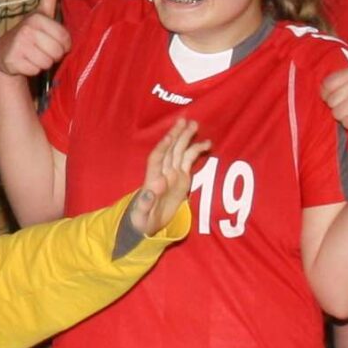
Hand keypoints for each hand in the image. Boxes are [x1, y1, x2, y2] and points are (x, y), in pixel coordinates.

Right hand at [0, 0, 70, 78]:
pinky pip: (35, 71)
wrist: (4, 51)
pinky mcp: (13, 61)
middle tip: (42, 49)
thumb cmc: (29, 33)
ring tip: (33, 55)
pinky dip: (32, 70)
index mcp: (37, 18)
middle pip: (57, 52)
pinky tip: (25, 62)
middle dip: (53, 55)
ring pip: (47, 63)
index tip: (52, 41)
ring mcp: (18, 46)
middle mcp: (27, 30)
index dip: (63, 45)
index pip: (65, 40)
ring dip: (43, 63)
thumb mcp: (40, 13)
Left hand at [131, 117, 208, 239]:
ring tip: (196, 125)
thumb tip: (150, 191)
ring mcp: (173, 175)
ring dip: (186, 138)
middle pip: (169, 150)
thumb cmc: (141, 221)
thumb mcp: (141, 216)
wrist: (148, 226)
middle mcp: (163, 173)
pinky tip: (207, 144)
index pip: (156, 158)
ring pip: (180, 152)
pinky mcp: (182, 179)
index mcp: (152, 180)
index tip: (170, 136)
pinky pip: (190, 161)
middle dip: (176, 135)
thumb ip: (145, 204)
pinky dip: (197, 152)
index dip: (162, 147)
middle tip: (185, 121)